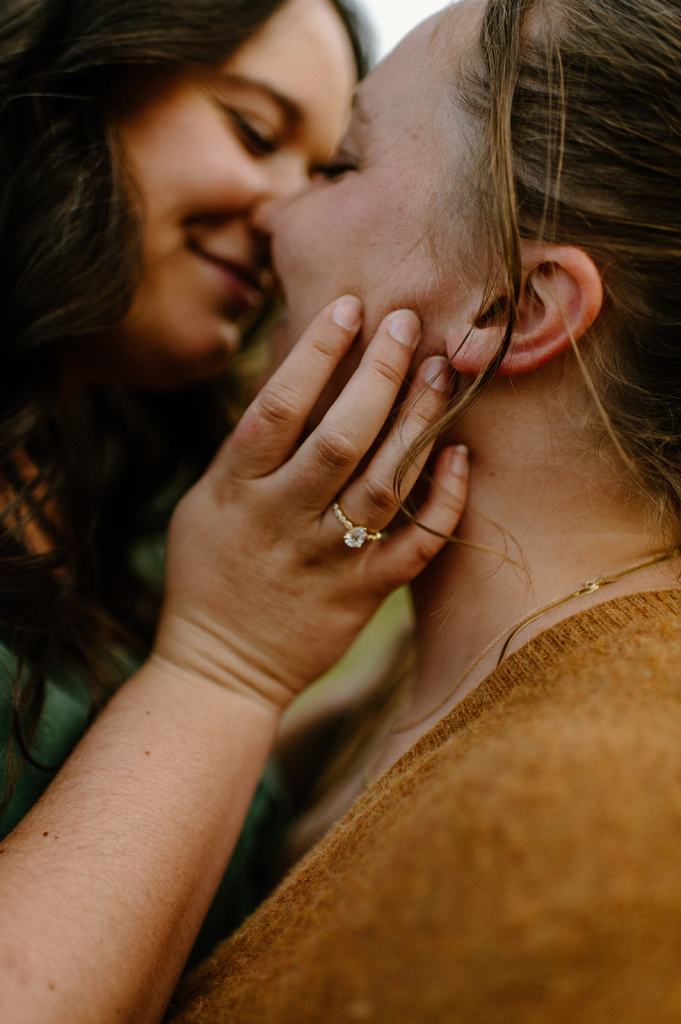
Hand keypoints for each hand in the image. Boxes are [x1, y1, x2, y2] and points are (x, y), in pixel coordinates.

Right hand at [152, 296, 468, 713]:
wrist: (220, 669)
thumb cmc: (208, 573)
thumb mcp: (206, 501)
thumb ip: (249, 447)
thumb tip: (296, 376)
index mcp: (236, 490)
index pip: (279, 407)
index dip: (317, 351)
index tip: (350, 306)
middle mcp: (282, 519)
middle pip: (340, 436)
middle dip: (379, 373)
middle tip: (411, 324)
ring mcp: (326, 559)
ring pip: (383, 484)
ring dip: (416, 423)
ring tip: (443, 371)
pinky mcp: (362, 594)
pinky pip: (414, 545)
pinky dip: (442, 502)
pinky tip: (460, 456)